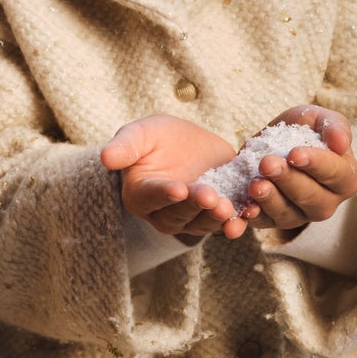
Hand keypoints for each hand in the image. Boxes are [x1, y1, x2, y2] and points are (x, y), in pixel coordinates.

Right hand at [100, 114, 246, 240]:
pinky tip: (251, 213)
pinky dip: (239, 220)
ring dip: (217, 218)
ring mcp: (191, 218)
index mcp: (140, 195)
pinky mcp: (217, 215)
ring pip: (203, 223)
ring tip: (230, 207)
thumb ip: (125, 146)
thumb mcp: (140, 134)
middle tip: (210, 196)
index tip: (178, 189)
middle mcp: (163, 213)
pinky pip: (227, 222)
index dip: (164, 194)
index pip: (150, 197)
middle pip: (179, 214)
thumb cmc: (156, 138)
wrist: (188, 145)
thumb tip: (105, 157)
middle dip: (195, 206)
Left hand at [243, 105, 356, 232]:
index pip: (336, 174)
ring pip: (288, 213)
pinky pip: (265, 222)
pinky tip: (246, 208)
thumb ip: (333, 125)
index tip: (294, 154)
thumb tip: (341, 143)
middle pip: (312, 197)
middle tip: (267, 164)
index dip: (316, 164)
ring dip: (270, 199)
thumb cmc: (302, 130)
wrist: (270, 143)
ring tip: (255, 183)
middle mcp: (326, 202)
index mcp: (345, 178)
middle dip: (288, 180)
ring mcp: (300, 215)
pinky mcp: (273, 221)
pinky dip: (254, 216)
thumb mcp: (317, 118)